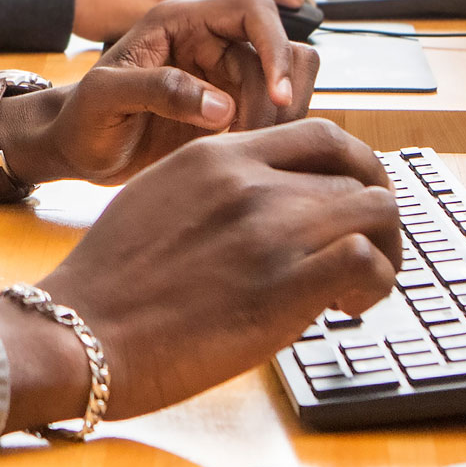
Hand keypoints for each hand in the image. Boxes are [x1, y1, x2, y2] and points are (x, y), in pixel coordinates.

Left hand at [0, 0, 319, 189]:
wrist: (74, 150)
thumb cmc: (79, 117)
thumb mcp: (106, 98)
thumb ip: (158, 90)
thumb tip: (222, 105)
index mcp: (180, 19)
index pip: (254, 11)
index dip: (275, 47)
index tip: (277, 97)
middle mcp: (209, 40)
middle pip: (281, 50)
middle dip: (277, 96)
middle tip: (251, 138)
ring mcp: (223, 74)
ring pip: (284, 83)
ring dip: (277, 118)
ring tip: (241, 148)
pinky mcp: (230, 107)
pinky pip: (272, 113)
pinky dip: (270, 134)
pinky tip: (238, 154)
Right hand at [0, 118, 399, 428]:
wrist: (80, 332)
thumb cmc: (110, 283)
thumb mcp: (157, 198)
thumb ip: (216, 189)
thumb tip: (263, 208)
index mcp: (217, 155)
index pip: (321, 134)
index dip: (353, 168)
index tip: (351, 202)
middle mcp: (250, 181)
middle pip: (358, 172)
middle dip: (373, 214)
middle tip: (367, 250)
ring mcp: (271, 228)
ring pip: (377, 209)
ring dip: (385, 248)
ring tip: (360, 286)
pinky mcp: (286, 284)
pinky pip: (370, 261)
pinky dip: (376, 283)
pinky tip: (346, 308)